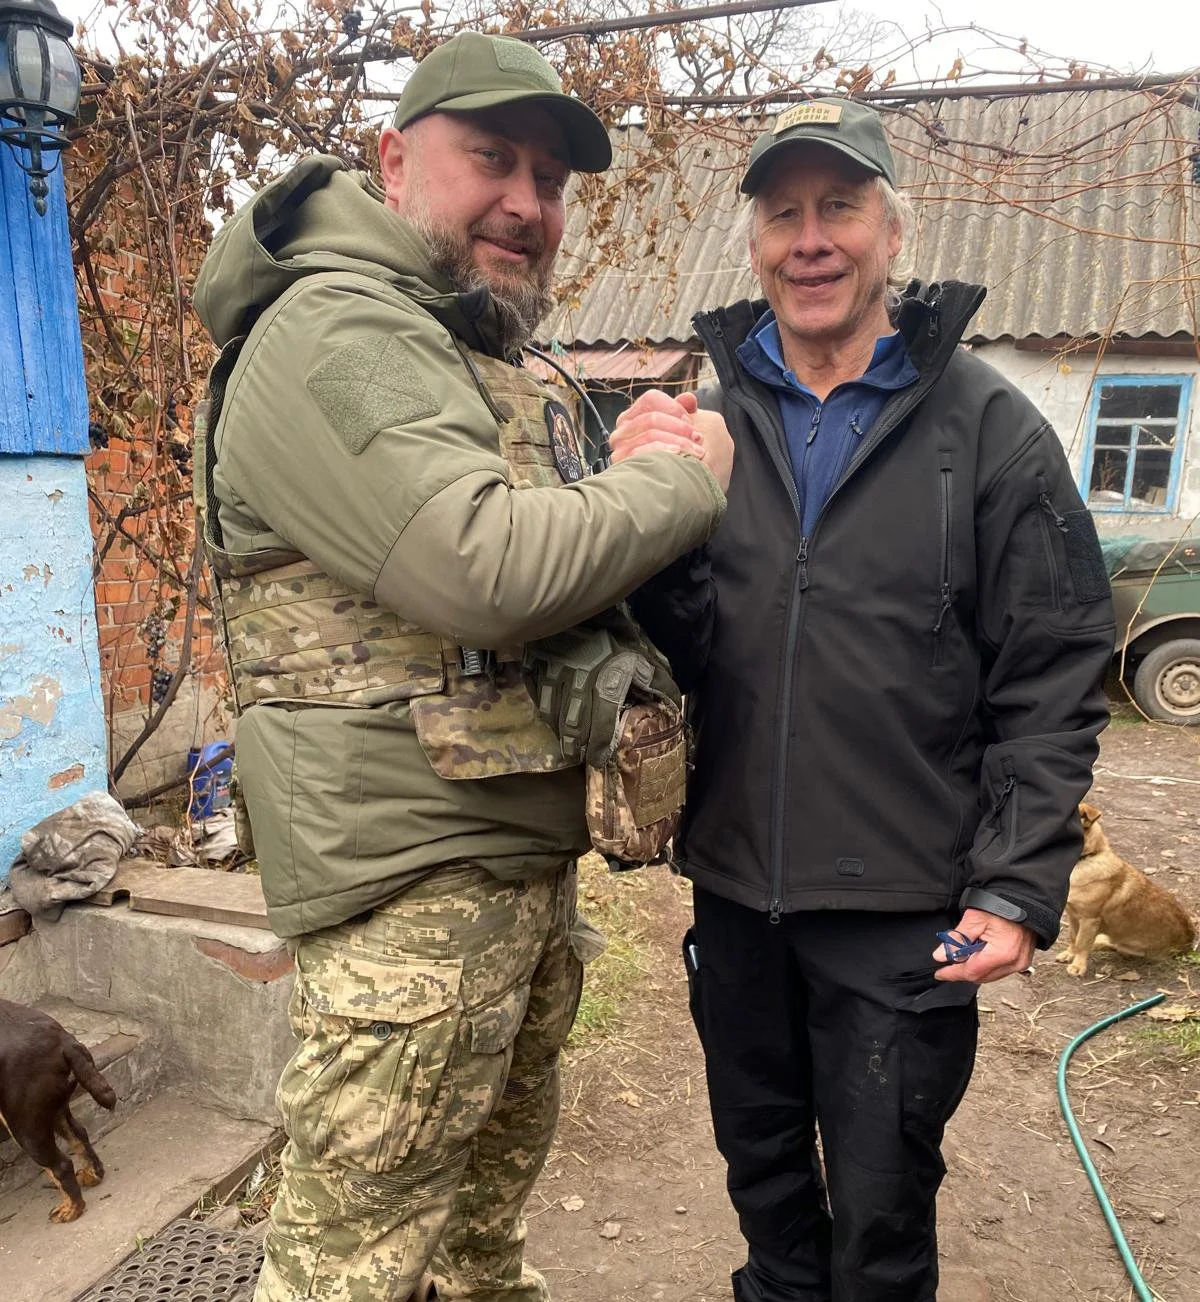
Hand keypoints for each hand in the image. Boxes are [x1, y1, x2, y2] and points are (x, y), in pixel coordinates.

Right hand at [611, 390, 734, 492]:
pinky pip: (645, 451)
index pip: (650, 400)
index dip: (674, 408)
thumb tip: (689, 399)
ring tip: (698, 452)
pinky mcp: (623, 467)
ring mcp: (620, 451)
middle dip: (680, 428)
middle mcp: (621, 434)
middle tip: (698, 439)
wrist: (669, 500)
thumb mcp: (683, 436)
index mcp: (633, 420)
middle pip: (652, 417)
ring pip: (650, 433)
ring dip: (679, 442)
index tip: (691, 421)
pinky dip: (668, 452)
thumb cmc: (678, 466)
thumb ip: (684, 415)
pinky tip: (683, 460)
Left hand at [932, 908, 1035, 983]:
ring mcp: (1020, 963)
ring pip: (990, 976)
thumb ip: (957, 938)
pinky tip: (980, 954)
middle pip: (981, 977)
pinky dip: (987, 966)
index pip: (971, 972)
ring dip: (975, 968)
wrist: (1024, 900)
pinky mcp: (1022, 961)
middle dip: (963, 970)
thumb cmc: (1001, 906)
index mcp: (1002, 954)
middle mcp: (1013, 963)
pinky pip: (1000, 971)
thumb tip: (941, 955)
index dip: (953, 973)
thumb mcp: (974, 918)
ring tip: (966, 953)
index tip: (940, 973)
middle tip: (950, 961)